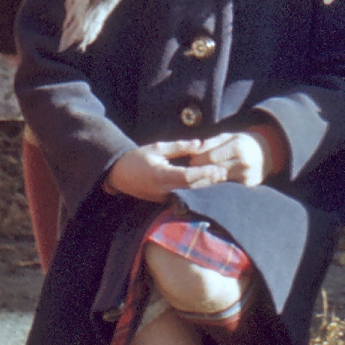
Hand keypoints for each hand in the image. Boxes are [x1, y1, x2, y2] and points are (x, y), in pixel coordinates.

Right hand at [104, 139, 220, 201]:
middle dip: (209, 181)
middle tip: (226, 173)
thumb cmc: (137, 158)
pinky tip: (207, 184)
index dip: (205, 173)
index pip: (188, 176)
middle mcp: (163, 190)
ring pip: (189, 193)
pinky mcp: (163, 201)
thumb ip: (178, 147)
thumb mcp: (156, 147)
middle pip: (192, 187)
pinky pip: (183, 196)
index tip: (219, 169)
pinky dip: (195, 190)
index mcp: (160, 175)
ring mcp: (163, 198)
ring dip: (205, 187)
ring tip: (221, 179)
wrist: (118, 175)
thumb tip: (199, 144)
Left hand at [194, 123, 282, 188]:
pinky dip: (217, 184)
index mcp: (239, 148)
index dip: (199, 160)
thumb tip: (194, 149)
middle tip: (187, 171)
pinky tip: (208, 182)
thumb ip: (212, 142)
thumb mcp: (230, 136)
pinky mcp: (248, 186)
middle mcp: (243, 163)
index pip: (212, 157)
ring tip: (195, 177)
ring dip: (205, 179)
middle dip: (199, 171)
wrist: (269, 152)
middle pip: (214, 170)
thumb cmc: (245, 142)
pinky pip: (227, 186)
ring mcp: (247, 176)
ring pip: (219, 180)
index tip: (189, 161)